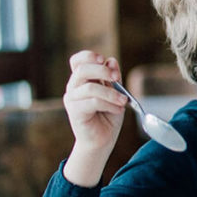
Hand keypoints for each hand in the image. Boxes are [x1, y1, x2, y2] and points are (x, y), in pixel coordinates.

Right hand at [61, 51, 127, 185]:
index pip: (77, 60)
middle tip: (117, 78)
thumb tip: (111, 61)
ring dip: (111, 93)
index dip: (89, 56)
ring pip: (90, 87)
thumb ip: (113, 78)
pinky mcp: (75, 112)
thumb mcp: (115, 93)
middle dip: (102, 71)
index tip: (104, 59)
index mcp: (83, 79)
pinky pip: (93, 102)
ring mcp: (72, 99)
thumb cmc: (108, 116)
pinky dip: (109, 104)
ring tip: (123, 101)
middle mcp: (74, 87)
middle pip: (82, 69)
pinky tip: (118, 109)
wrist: (102, 140)